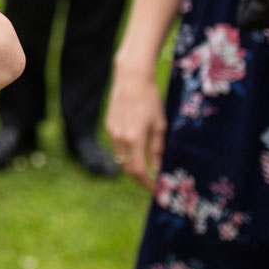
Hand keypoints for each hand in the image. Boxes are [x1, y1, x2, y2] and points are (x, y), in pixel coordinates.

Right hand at [105, 65, 165, 190]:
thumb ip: (157, 148)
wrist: (131, 79)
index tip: (157, 189)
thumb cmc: (150, 100)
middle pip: (127, 168)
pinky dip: (126, 153)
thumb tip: (157, 168)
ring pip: (121, 158)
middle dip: (140, 178)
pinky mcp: (109, 125)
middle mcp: (120, 138)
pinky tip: (137, 149)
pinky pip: (117, 146)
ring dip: (132, 166)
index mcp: (135, 139)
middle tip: (152, 181)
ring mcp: (112, 132)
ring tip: (146, 167)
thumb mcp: (159, 125)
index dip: (148, 183)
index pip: (140, 171)